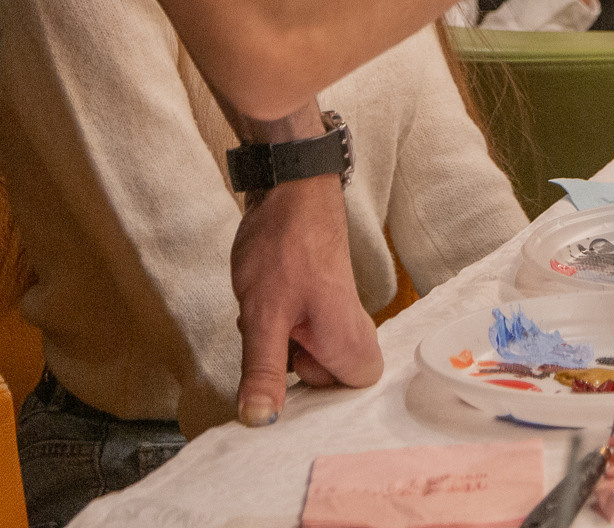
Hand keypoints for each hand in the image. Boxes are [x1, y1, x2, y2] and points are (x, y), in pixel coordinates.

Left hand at [229, 176, 382, 425]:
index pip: (342, 400)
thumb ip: (264, 372)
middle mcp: (354, 335)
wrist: (289, 191)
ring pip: (305, 356)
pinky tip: (268, 301)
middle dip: (285, 361)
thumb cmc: (284, 248)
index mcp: (351, 345)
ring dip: (277, 341)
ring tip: (268, 309)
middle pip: (319, 380)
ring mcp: (340, 319)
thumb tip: (260, 421)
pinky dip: (278, 325)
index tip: (285, 360)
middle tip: (273, 329)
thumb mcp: (262, 317)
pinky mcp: (324, 306)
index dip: (307, 388)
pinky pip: (300, 335)